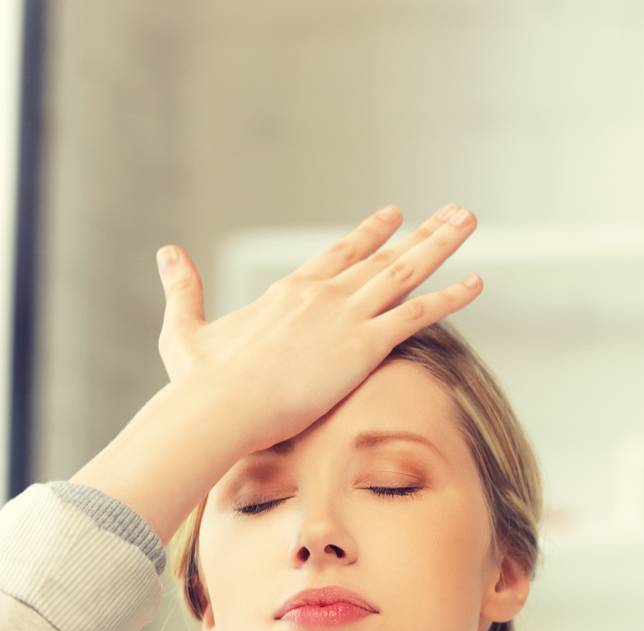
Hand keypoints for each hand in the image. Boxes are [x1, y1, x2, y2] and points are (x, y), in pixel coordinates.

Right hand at [153, 202, 482, 458]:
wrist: (221, 405)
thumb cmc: (200, 383)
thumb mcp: (184, 332)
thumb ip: (181, 290)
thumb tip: (165, 251)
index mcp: (288, 294)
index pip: (337, 256)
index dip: (367, 237)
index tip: (392, 217)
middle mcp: (322, 295)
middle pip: (381, 256)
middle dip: (419, 232)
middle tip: (450, 212)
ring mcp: (345, 316)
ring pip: (405, 272)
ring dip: (440, 245)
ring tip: (469, 221)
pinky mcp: (363, 345)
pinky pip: (417, 315)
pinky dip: (449, 297)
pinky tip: (477, 282)